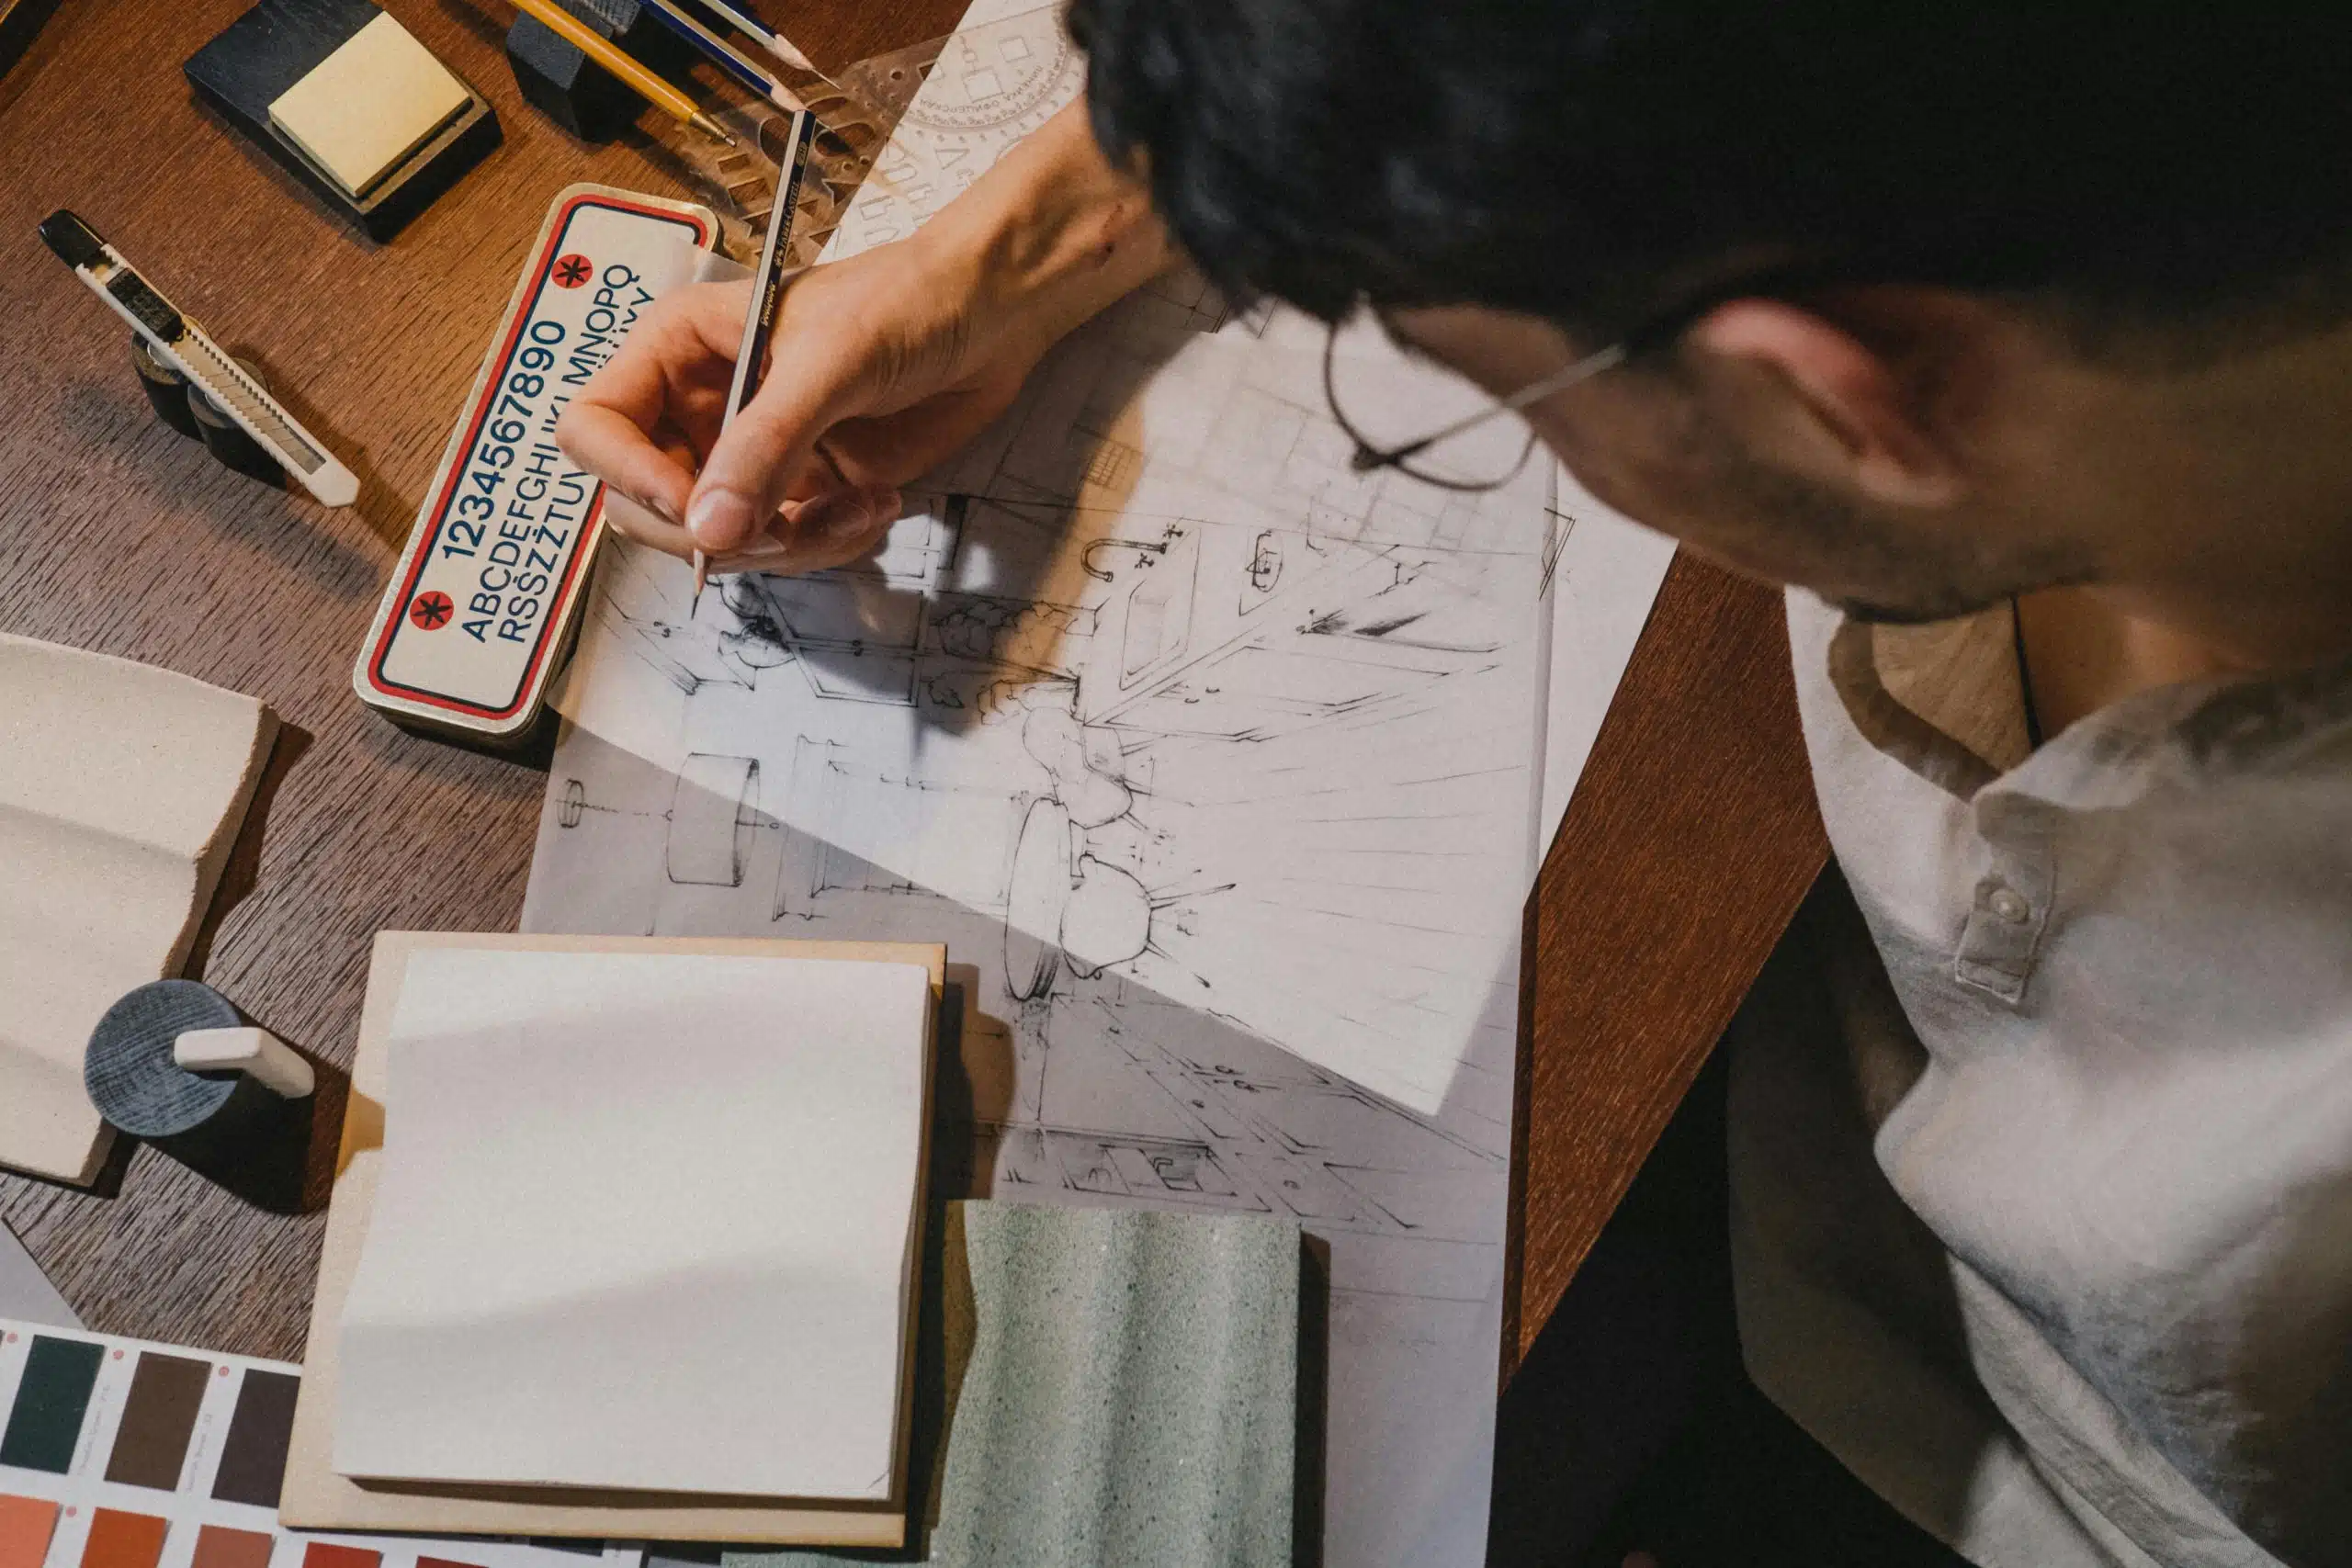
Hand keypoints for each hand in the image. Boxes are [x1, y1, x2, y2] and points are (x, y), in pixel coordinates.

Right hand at [556, 240, 1040, 574]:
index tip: (692, 503)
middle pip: (645, 508)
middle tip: (788, 529)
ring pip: (720, 544)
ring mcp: (747, 459)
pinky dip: (830, 546)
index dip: (627, 476)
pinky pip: (784, 552)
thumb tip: (709, 528)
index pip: (593, 429)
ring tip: (860, 508)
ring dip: (792, 547)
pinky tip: (877, 505)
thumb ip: (765, 444)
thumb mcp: (828, 362)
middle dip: (717, 534)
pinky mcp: (799, 493)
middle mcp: (697, 411)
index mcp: (675, 352)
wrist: (988, 317)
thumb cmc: (903, 301)